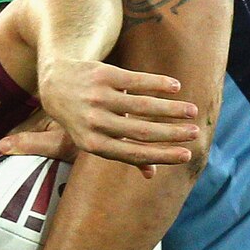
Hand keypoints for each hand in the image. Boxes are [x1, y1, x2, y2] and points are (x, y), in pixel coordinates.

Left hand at [3, 58, 198, 172]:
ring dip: (171, 109)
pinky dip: (158, 84)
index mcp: (92, 144)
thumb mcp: (93, 138)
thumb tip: (151, 174)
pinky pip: (136, 80)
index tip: (186, 155)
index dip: (162, 155)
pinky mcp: (102, 75)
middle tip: (195, 133)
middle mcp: (94, 122)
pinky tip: (176, 87)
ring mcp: (97, 97)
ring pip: (142, 105)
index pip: (133, 154)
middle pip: (141, 131)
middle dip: (172, 134)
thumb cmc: (82, 116)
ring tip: (191, 111)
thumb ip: (122, 152)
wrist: (55, 82)